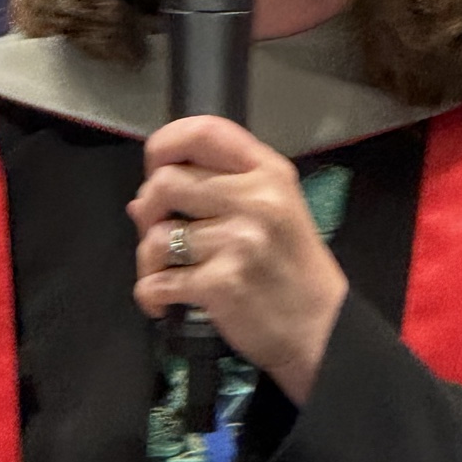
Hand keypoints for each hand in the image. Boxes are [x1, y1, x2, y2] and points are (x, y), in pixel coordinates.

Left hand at [128, 115, 347, 405]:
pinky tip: (164, 302)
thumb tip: (140, 202)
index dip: (165, 145)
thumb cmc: (292, 270)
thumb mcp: (273, 212)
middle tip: (161, 233)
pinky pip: (158, 281)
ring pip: (154, 236)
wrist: (321, 329)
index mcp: (269, 173)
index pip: (204, 131)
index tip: (155, 169)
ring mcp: (239, 241)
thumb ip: (216, 193)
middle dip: (149, 211)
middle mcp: (256, 200)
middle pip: (165, 183)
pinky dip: (151, 294)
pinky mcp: (222, 283)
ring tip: (168, 274)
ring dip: (149, 260)